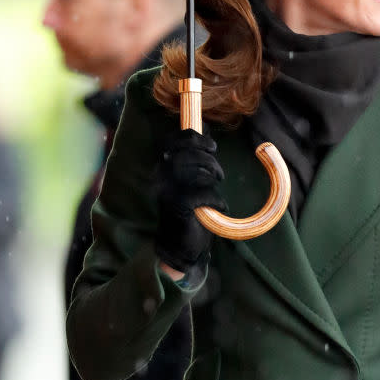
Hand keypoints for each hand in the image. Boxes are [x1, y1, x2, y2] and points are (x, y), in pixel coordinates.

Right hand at [155, 128, 225, 273]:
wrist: (181, 247)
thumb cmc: (191, 210)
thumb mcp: (192, 180)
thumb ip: (195, 159)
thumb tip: (206, 132)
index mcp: (162, 168)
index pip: (171, 141)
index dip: (192, 138)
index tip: (212, 146)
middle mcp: (160, 178)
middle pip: (185, 154)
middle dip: (208, 158)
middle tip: (219, 173)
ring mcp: (166, 193)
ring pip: (194, 172)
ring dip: (212, 177)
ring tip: (218, 187)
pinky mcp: (177, 208)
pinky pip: (200, 194)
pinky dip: (215, 198)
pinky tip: (219, 206)